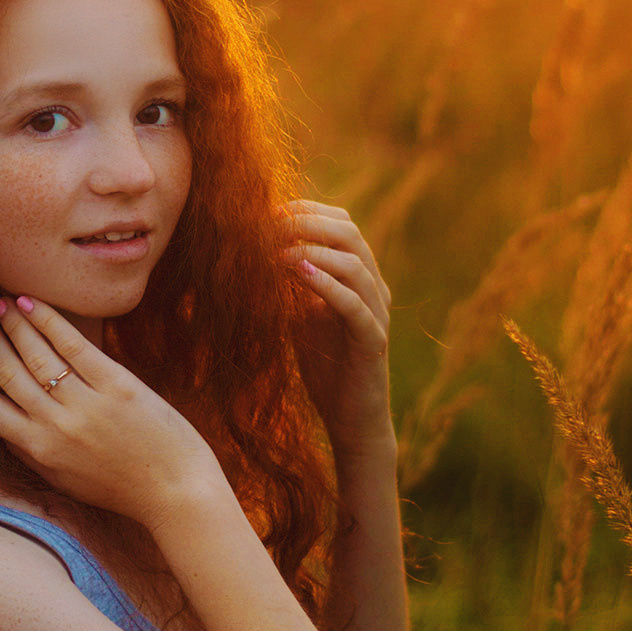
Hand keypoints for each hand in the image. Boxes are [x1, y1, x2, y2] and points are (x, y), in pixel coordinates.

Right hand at [0, 296, 224, 529]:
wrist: (175, 491)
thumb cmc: (122, 488)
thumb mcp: (65, 479)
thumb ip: (33, 452)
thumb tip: (4, 422)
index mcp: (37, 451)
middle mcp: (54, 426)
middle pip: (6, 371)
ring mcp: (84, 404)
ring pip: (34, 354)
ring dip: (11, 323)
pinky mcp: (116, 385)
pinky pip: (73, 345)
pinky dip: (48, 320)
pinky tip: (32, 303)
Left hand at [278, 201, 394, 464]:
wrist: (351, 419)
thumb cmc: (325, 366)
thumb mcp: (301, 315)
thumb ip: (290, 283)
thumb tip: (254, 252)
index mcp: (360, 276)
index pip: (342, 224)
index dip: (308, 211)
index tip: (270, 211)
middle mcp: (374, 288)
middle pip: (350, 234)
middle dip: (307, 222)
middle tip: (270, 225)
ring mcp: (377, 313)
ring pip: (354, 264)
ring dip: (312, 249)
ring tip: (277, 249)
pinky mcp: (373, 341)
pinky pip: (354, 305)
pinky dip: (326, 284)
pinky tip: (297, 271)